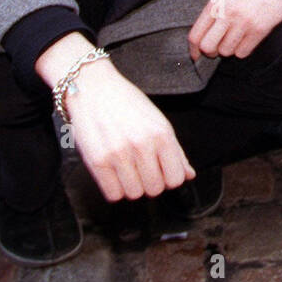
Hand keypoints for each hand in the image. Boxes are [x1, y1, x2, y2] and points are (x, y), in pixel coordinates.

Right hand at [37, 34, 193, 201]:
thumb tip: (188, 175)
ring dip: (131, 186)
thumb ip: (175, 151)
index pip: (176, 179)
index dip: (169, 178)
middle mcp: (142, 145)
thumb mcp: (158, 120)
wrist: (92, 87)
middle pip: (155, 189)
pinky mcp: (97, 161)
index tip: (160, 171)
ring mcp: (119, 154)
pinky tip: (114, 173)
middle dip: (149, 182)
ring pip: (134, 194)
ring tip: (126, 169)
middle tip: (141, 169)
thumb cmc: (126, 102)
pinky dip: (114, 188)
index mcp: (162, 134)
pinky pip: (113, 194)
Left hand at [188, 0, 281, 60]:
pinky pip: (242, 53)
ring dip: (229, 50)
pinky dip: (243, 50)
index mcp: (216, 4)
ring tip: (236, 39)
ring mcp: (243, 22)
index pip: (195, 34)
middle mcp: (227, 13)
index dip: (193, 50)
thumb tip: (200, 41)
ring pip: (226, 52)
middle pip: (208, 47)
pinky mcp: (258, 30)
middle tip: (217, 49)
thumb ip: (213, 15)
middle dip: (211, 53)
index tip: (196, 56)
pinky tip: (247, 39)